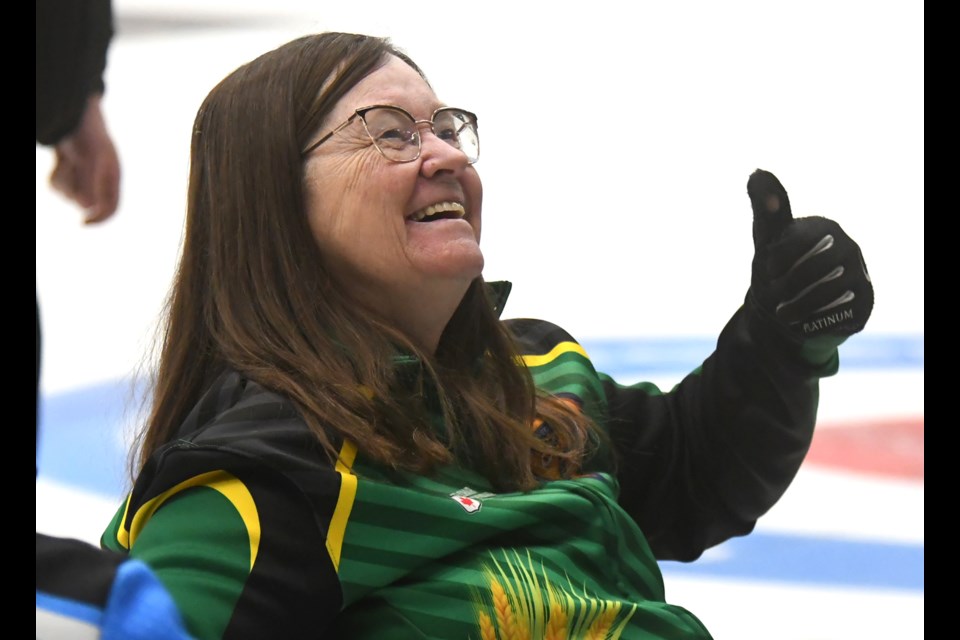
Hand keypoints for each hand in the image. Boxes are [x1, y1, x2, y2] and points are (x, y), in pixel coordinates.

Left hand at [48, 94, 120, 223]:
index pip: (110, 207)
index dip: (99, 218)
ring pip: (69, 195)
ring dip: (63, 181)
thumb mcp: (89, 157)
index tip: (82, 223)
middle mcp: (100, 180)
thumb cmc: (85, 132)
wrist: (70, 111)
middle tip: (68, 166)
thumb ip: (89, 182)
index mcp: (112, 177)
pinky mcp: (69, 173)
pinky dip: (56, 176)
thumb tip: (86, 208)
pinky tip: (60, 161)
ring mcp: (84, 177)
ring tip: (64, 160)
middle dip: (73, 189)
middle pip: (85, 202)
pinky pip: (59, 186)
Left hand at [747, 169, 872, 338]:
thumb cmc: (780, 262)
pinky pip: (839, 315)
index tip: (767, 268)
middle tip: (771, 296)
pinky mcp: (864, 302)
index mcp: (825, 228)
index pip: (799, 240)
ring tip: (782, 314)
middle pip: (812, 270)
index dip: (778, 258)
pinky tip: (803, 322)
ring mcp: (859, 275)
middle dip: (785, 287)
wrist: (796, 301)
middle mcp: (848, 248)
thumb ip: (765, 206)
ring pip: (825, 295)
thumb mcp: (767, 235)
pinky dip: (815, 322)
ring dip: (797, 308)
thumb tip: (756, 173)